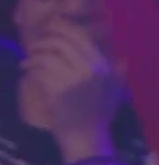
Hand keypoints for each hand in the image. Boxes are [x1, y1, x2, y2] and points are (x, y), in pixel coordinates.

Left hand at [18, 22, 121, 160]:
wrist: (87, 137)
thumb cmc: (100, 116)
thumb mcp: (116, 92)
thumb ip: (120, 73)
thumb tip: (125, 58)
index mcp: (104, 66)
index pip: (81, 36)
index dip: (63, 27)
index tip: (52, 28)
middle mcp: (91, 68)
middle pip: (63, 41)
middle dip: (45, 39)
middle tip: (37, 44)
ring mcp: (74, 79)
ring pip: (49, 54)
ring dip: (35, 53)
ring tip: (29, 58)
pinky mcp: (58, 89)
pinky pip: (41, 69)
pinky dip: (31, 67)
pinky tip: (27, 70)